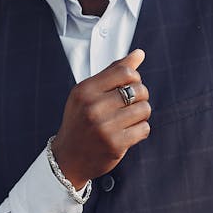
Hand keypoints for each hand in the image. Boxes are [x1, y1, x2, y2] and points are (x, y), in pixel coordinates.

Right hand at [50, 49, 150, 188]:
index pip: (124, 72)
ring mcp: (104, 127)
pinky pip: (144, 129)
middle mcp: (93, 107)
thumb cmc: (79, 122)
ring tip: (129, 119)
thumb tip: (138, 54)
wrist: (68, 158)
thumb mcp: (87, 94)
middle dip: (140, 96)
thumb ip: (112, 72)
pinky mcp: (115, 144)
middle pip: (138, 90)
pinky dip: (140, 130)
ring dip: (142, 114)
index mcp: (85, 90)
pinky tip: (129, 132)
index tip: (130, 85)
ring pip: (144, 109)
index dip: (134, 77)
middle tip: (130, 104)